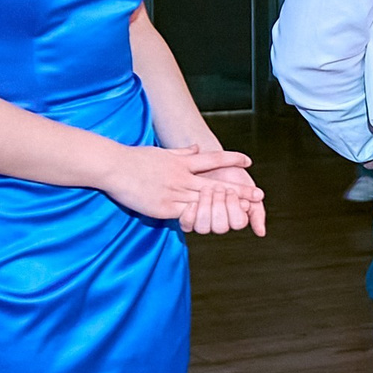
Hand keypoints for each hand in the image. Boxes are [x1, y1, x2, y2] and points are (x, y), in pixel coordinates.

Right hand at [102, 144, 254, 225]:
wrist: (114, 167)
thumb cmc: (135, 159)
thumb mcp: (162, 151)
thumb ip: (182, 153)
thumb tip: (197, 147)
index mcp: (182, 163)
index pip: (212, 159)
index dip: (231, 160)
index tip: (248, 161)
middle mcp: (183, 177)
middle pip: (216, 185)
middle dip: (239, 191)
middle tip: (259, 195)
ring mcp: (175, 192)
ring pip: (206, 201)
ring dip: (226, 207)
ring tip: (245, 211)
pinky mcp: (165, 207)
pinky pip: (187, 215)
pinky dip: (201, 219)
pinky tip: (216, 225)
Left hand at [185, 161, 266, 236]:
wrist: (207, 157)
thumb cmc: (230, 173)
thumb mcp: (248, 189)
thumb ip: (257, 211)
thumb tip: (261, 233)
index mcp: (235, 217)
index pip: (237, 222)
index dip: (235, 207)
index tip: (233, 190)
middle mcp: (218, 222)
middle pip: (220, 227)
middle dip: (220, 205)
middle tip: (220, 187)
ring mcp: (202, 220)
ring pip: (203, 228)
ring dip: (206, 207)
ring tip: (207, 189)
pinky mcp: (186, 216)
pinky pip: (186, 225)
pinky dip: (190, 214)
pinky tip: (193, 202)